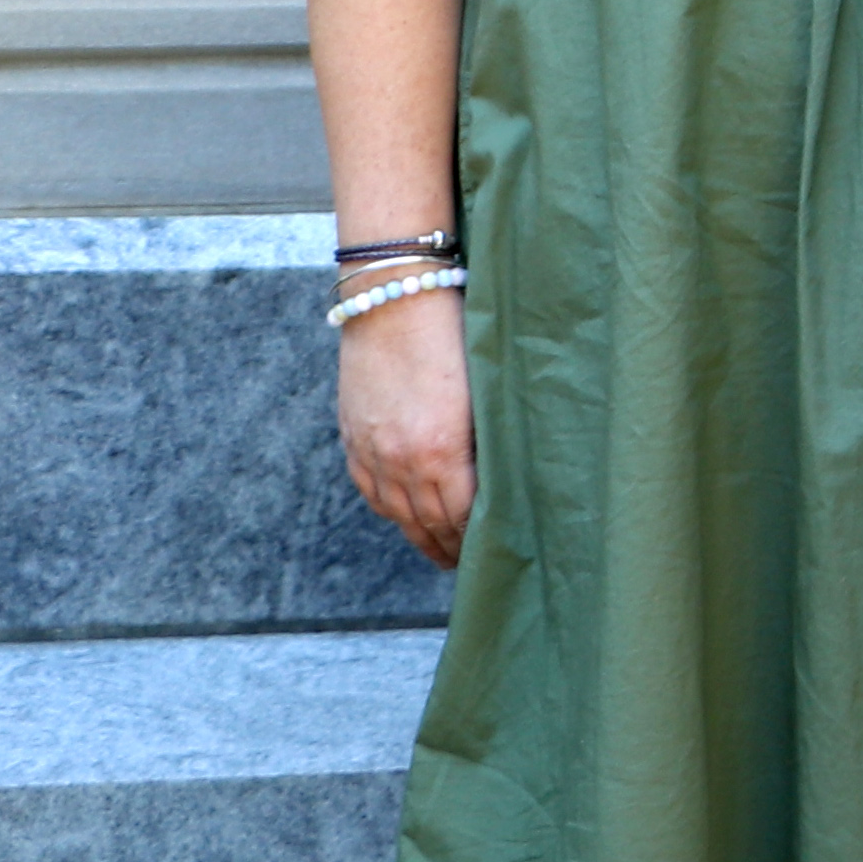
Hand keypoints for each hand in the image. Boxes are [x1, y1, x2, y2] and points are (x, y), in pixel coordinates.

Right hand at [338, 289, 474, 568]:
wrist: (394, 296)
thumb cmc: (455, 330)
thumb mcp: (484, 388)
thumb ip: (489, 436)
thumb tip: (508, 472)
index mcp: (442, 449)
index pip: (464, 514)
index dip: (480, 536)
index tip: (498, 550)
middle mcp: (402, 460)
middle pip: (430, 522)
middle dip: (453, 546)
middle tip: (473, 565)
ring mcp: (372, 451)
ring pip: (399, 514)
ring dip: (423, 537)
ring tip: (443, 553)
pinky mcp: (353, 438)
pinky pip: (372, 492)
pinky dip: (392, 511)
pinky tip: (406, 519)